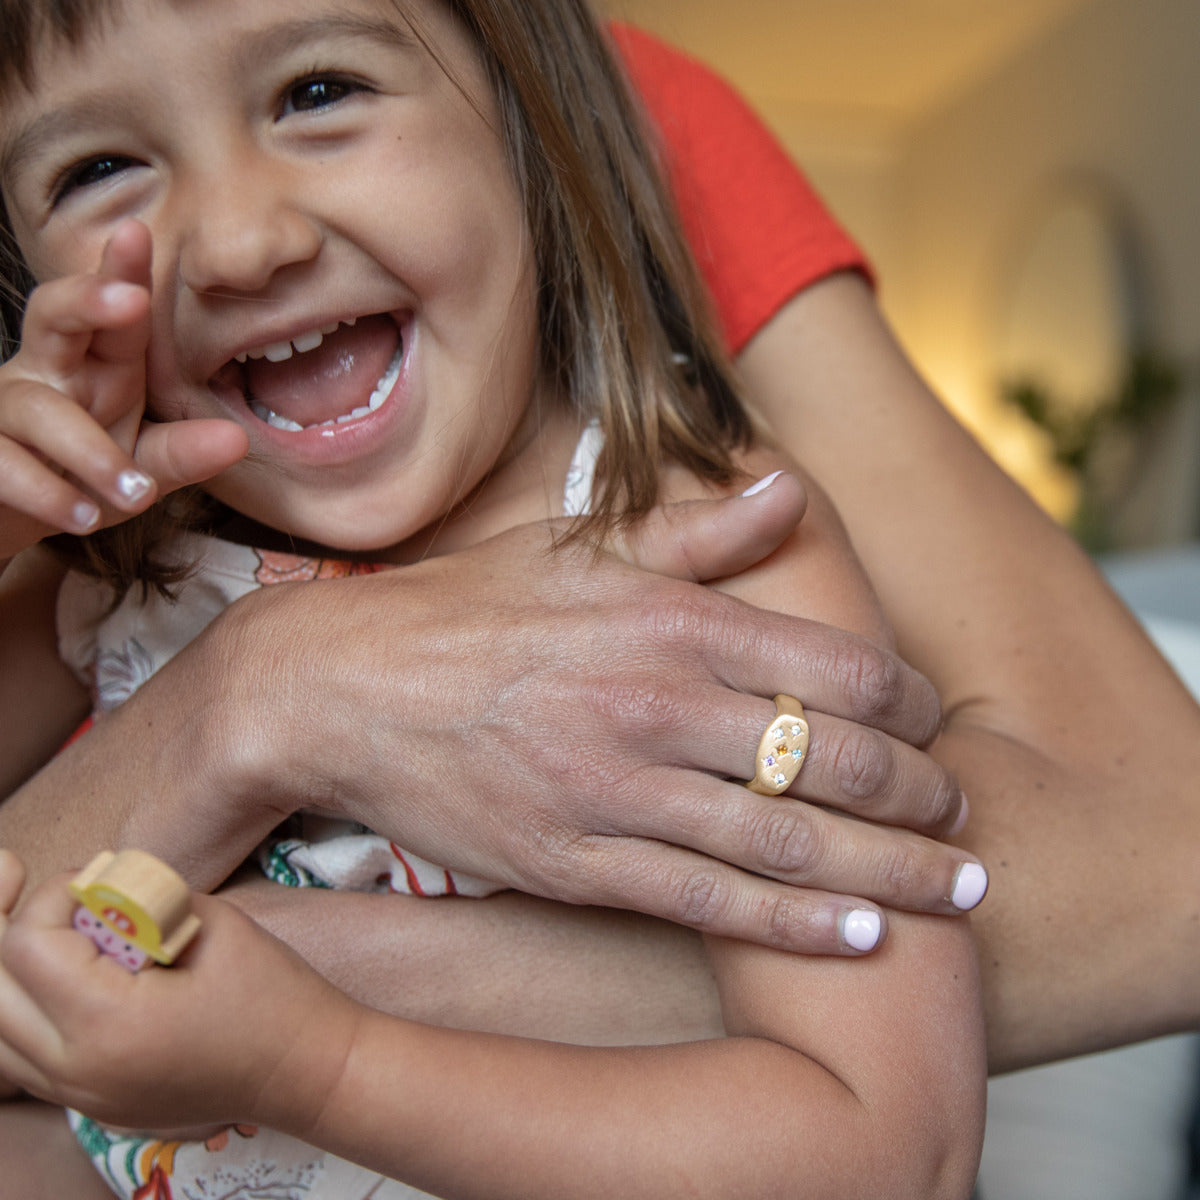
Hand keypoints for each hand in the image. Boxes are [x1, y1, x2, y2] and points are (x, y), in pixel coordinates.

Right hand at [0, 220, 246, 561]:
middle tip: (130, 299)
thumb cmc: (85, 476)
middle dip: (87, 300)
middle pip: (53, 314)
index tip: (139, 232)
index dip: (122, 271)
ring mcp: (9, 410)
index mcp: (99, 362)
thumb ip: (184, 454)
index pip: (112, 310)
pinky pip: (5, 463)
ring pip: (42, 411)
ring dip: (92, 453)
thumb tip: (236, 439)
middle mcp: (49, 372)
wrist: (18, 519)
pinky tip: (83, 517)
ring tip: (136, 495)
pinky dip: (46, 491)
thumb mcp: (142, 465)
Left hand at [0, 850, 352, 1134]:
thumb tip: (94, 887)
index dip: (52, 896)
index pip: (26, 947)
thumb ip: (142, 900)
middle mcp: (78, 1070)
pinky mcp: (90, 1105)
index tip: (98, 879)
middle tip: (49, 889)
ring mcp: (80, 1097)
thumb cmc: (272, 993)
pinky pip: (22, 1059)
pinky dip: (26, 1011)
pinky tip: (64, 976)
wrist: (306, 1070)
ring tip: (53, 930)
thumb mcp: (213, 922)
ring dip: (13, 973)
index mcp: (111, 1023)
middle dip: (14, 926)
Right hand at [198, 476, 979, 955]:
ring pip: (785, 839)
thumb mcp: (575, 549)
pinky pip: (706, 900)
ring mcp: (614, 789)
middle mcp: (653, 702)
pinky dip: (793, 922)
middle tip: (962, 814)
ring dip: (887, 866)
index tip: (932, 721)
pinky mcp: (573, 861)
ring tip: (953, 886)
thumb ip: (694, 528)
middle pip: (830, 756)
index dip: (907, 700)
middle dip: (917, 792)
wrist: (338, 686)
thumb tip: (785, 487)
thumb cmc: (464, 611)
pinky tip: (860, 933)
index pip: (833, 663)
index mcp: (665, 618)